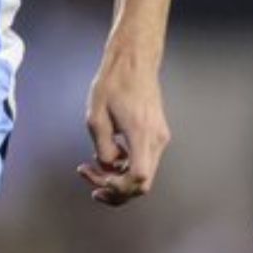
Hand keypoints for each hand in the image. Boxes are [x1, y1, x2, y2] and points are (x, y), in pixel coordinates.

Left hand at [77, 52, 168, 206]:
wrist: (134, 61)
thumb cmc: (114, 83)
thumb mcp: (96, 117)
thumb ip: (102, 149)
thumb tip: (107, 167)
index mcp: (141, 134)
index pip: (139, 178)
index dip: (119, 188)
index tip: (99, 182)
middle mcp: (156, 139)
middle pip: (143, 183)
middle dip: (116, 190)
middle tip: (92, 185)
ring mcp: (160, 137)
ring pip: (144, 174)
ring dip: (119, 178)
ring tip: (93, 168)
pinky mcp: (157, 135)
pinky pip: (144, 160)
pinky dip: (126, 166)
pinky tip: (108, 156)